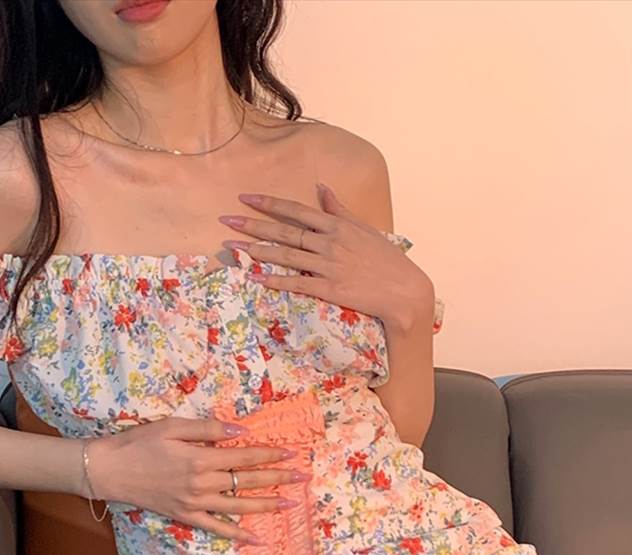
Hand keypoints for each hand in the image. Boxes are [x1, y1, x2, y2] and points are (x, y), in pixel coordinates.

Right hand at [84, 417, 311, 545]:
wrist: (110, 470)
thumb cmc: (139, 442)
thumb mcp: (173, 426)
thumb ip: (208, 428)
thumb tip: (241, 431)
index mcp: (200, 458)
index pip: (244, 456)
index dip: (269, 455)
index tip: (290, 454)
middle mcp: (202, 483)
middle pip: (247, 481)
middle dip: (277, 478)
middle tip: (303, 478)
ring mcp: (195, 503)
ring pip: (238, 506)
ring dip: (266, 505)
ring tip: (290, 504)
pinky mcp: (185, 515)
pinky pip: (216, 528)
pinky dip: (237, 534)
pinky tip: (256, 538)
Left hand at [218, 183, 432, 330]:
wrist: (404, 290)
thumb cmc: (386, 259)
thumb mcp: (364, 228)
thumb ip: (338, 209)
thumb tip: (322, 187)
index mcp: (337, 226)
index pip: (296, 211)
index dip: (270, 203)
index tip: (246, 198)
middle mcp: (330, 243)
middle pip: (284, 232)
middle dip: (253, 225)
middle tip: (226, 221)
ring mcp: (329, 266)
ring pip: (286, 256)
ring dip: (257, 251)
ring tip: (232, 247)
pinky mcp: (330, 289)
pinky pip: (297, 283)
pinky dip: (275, 280)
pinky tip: (255, 278)